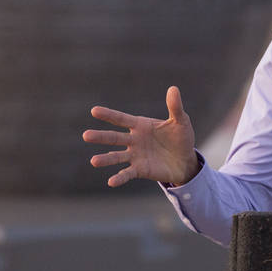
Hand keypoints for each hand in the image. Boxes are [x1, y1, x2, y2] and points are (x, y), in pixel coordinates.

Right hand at [82, 86, 199, 187]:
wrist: (186, 160)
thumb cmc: (181, 138)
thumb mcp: (181, 121)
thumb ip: (175, 107)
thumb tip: (173, 88)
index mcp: (141, 125)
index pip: (121, 119)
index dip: (108, 115)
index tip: (94, 111)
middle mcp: (134, 140)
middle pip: (114, 137)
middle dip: (100, 136)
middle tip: (85, 135)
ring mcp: (135, 155)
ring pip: (117, 156)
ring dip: (106, 159)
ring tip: (94, 161)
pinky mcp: (140, 169)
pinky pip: (127, 173)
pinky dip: (119, 178)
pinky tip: (111, 181)